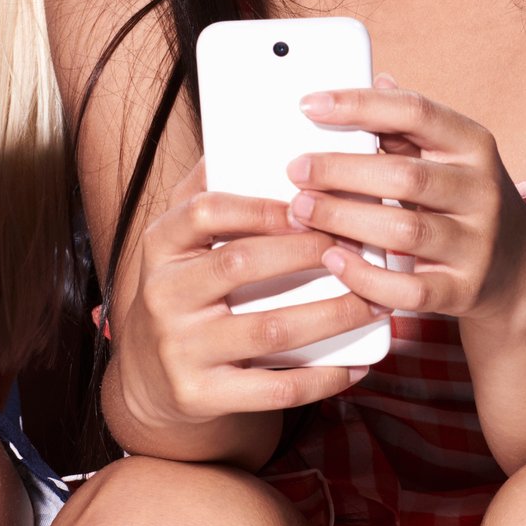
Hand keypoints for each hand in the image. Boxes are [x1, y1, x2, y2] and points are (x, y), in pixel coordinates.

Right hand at [111, 162, 380, 431]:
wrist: (149, 381)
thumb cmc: (184, 292)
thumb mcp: (179, 240)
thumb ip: (208, 189)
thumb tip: (256, 130)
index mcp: (160, 245)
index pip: (204, 211)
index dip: (261, 205)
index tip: (312, 201)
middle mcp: (164, 295)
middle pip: (242, 265)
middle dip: (309, 253)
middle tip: (361, 246)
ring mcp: (181, 349)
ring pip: (269, 329)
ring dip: (333, 315)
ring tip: (376, 302)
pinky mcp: (201, 395)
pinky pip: (274, 389)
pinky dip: (324, 377)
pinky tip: (359, 364)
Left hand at [290, 75, 525, 324]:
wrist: (519, 270)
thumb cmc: (467, 200)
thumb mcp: (450, 156)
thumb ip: (409, 126)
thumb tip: (375, 79)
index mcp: (473, 145)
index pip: (416, 111)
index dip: (359, 104)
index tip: (309, 105)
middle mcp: (481, 191)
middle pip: (405, 175)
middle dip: (341, 170)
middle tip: (296, 170)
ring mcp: (476, 243)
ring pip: (405, 231)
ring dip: (345, 219)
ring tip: (303, 210)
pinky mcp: (464, 290)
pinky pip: (409, 289)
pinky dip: (366, 276)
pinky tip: (334, 259)